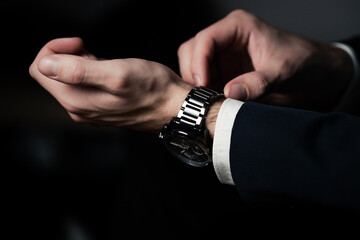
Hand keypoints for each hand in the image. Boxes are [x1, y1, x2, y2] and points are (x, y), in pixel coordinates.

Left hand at [29, 37, 191, 131]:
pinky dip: (94, 73)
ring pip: (69, 79)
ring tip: (107, 64)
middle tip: (96, 55)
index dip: (55, 48)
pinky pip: (85, 86)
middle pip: (53, 74)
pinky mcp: (101, 108)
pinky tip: (111, 74)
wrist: (173, 107)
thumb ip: (77, 71)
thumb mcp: (116, 73)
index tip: (80, 44)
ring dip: (83, 64)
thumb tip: (45, 65)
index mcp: (76, 100)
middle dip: (71, 56)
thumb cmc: (152, 90)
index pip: (40, 68)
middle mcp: (78, 109)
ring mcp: (90, 110)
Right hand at [178, 10, 352, 110]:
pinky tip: (214, 101)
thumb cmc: (302, 62)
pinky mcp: (224, 71)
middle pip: (192, 50)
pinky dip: (203, 91)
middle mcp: (226, 38)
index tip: (202, 84)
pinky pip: (203, 79)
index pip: (205, 39)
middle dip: (193, 73)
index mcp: (238, 27)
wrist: (314, 73)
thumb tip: (228, 93)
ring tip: (210, 99)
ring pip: (193, 64)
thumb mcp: (282, 72)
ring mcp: (223, 55)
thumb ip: (256, 83)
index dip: (198, 62)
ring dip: (196, 83)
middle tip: (204, 95)